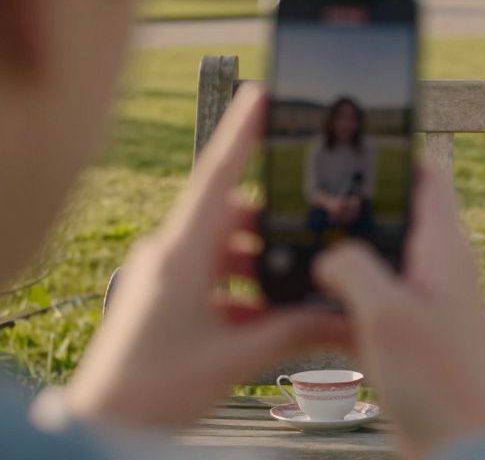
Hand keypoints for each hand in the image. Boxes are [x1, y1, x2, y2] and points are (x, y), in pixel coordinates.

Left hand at [65, 85, 348, 426]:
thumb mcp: (235, 359)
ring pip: (223, 251)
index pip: (216, 179)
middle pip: (229, 217)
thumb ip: (294, 331)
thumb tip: (346, 316)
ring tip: (300, 279)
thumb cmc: (152, 390)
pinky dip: (246, 290)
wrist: (103, 426)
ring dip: (261, 262)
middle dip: (273, 220)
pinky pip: (213, 281)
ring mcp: (164, 280)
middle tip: (313, 219)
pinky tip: (274, 314)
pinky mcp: (165, 304)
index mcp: (179, 255)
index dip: (241, 134)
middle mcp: (168, 257)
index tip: (261, 94)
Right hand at [314, 165, 484, 458]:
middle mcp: (434, 268)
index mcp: (442, 248)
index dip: (394, 153)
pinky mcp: (404, 336)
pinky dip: (336, 297)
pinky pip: (365, 302)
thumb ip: (354, 268)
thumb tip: (327, 251)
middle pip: (391, 214)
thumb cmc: (438, 381)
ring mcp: (420, 302)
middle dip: (349, 203)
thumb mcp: (387, 314)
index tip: (351, 140)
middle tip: (300, 194)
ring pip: (373, 259)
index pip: (426, 177)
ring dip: (337, 253)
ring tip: (287, 242)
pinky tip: (297, 301)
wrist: (460, 449)